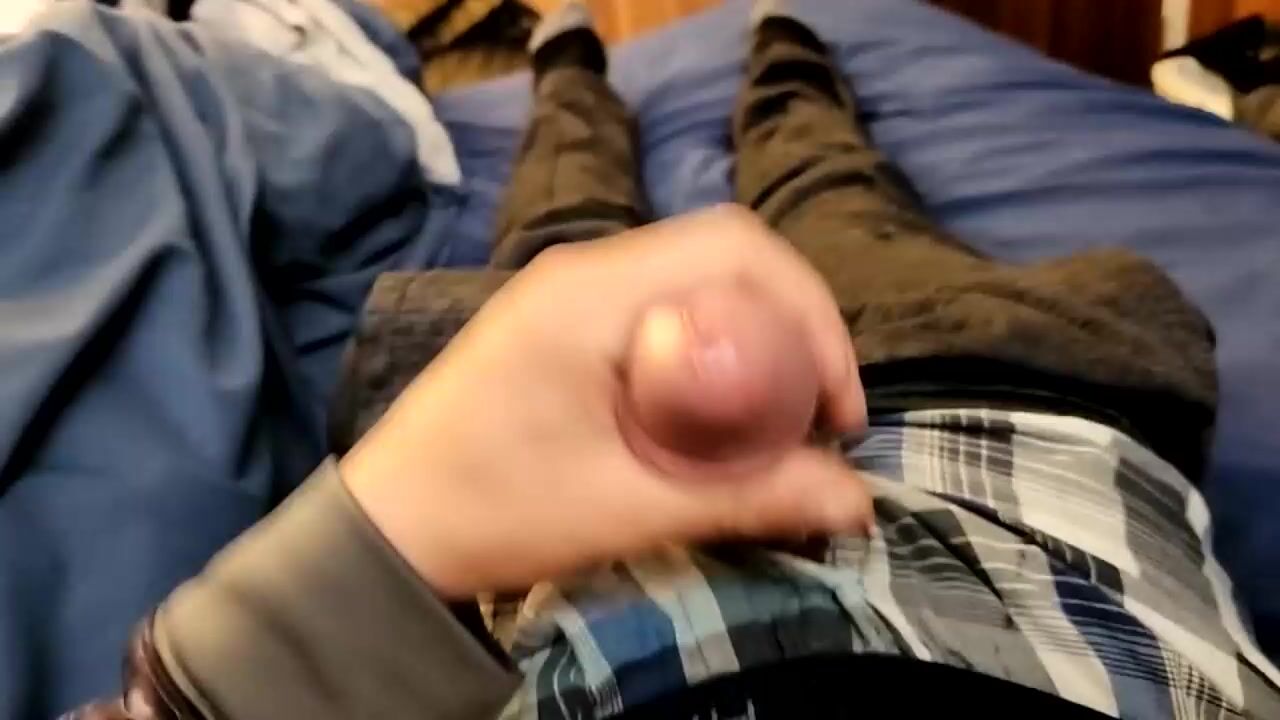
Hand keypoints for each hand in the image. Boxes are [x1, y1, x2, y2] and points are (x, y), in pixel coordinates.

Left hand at [339, 206, 869, 598]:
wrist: (385, 530)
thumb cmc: (495, 512)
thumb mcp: (628, 510)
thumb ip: (746, 499)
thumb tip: (858, 503)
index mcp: (593, 292)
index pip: (736, 248)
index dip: (811, 314)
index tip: (834, 408)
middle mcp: (581, 268)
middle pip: (723, 253)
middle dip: (793, 324)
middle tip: (815, 416)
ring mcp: (564, 288)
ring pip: (694, 276)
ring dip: (753, 333)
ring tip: (778, 416)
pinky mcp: (557, 317)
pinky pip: (659, 303)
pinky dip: (710, 343)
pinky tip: (717, 408)